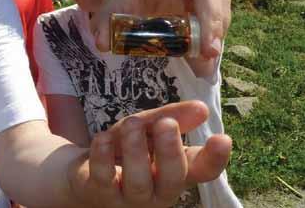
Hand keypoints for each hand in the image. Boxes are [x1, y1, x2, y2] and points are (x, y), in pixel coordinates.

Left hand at [68, 101, 231, 207]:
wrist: (81, 173)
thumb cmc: (122, 151)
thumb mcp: (146, 130)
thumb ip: (170, 118)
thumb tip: (202, 108)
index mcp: (174, 173)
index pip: (201, 171)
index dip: (214, 159)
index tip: (223, 138)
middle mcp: (156, 191)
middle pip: (172, 180)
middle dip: (171, 153)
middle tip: (167, 124)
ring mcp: (127, 197)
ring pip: (138, 182)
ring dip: (136, 150)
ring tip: (133, 123)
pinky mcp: (98, 191)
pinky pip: (103, 177)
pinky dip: (102, 156)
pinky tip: (103, 137)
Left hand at [89, 0, 235, 59]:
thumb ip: (107, 18)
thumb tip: (102, 43)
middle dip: (211, 17)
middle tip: (208, 48)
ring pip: (218, 7)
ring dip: (213, 34)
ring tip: (204, 60)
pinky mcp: (210, 5)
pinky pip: (215, 23)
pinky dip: (209, 41)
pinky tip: (202, 62)